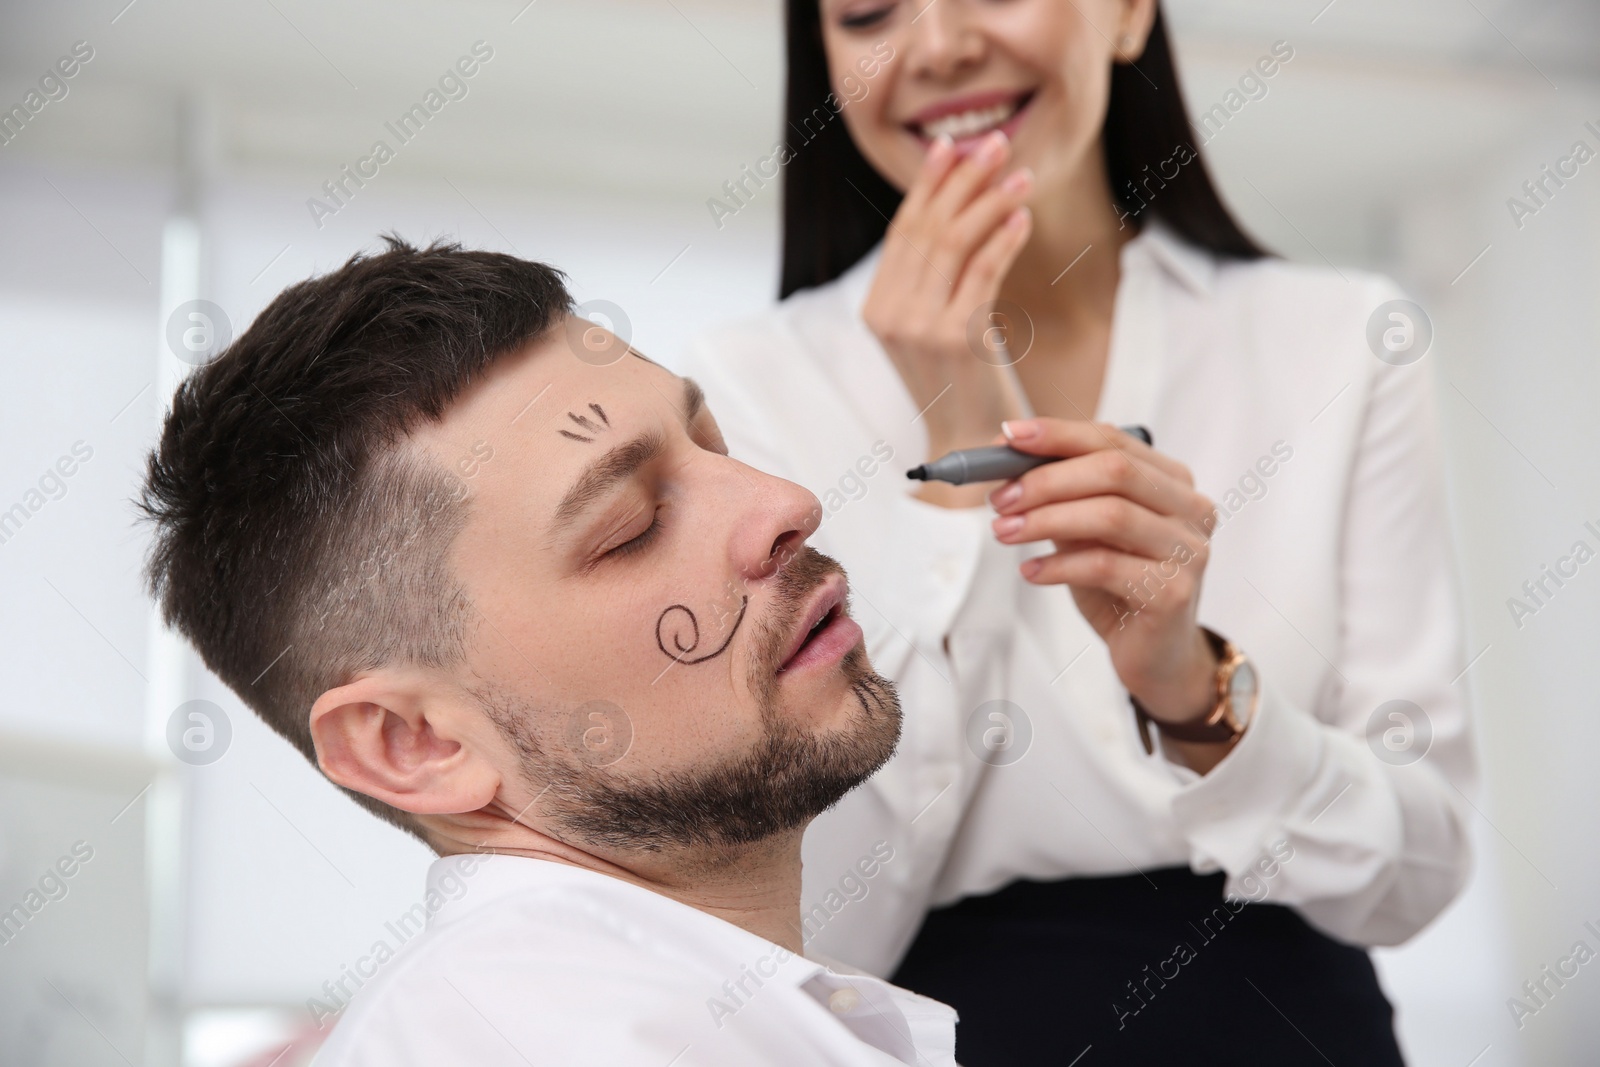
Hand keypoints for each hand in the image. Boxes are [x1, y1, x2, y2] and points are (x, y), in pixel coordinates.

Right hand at [861, 130, 1034, 501]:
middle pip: (927, 227)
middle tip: (995, 143)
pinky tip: (1022, 217)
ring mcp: (920, 327)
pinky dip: (1004, 239)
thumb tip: (953, 210)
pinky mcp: (957, 339)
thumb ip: (929, 281)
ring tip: (1020, 174)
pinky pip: (982, 273)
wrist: (966, 450)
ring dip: (989, 200)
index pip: (903, 230)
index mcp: (877, 308)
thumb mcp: (928, 330)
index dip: (929, 184)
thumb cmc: (959, 387)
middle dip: (963, 178)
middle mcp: (890, 314)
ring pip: (954, 243)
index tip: (954, 146)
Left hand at [987, 418, 1220, 724]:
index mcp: (1172, 481)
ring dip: (1046, 520)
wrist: (1156, 654)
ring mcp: (1189, 550)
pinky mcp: (1174, 593)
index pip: (1113, 441)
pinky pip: (1106, 566)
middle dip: (1047, 480)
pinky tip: (1031, 572)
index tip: (1008, 436)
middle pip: (1114, 471)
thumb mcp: (1087, 532)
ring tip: (1004, 532)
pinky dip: (1059, 566)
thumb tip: (1006, 459)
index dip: (1059, 435)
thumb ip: (1063, 496)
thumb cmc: (1118, 586)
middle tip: (1000, 498)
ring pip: (1111, 515)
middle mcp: (1190, 509)